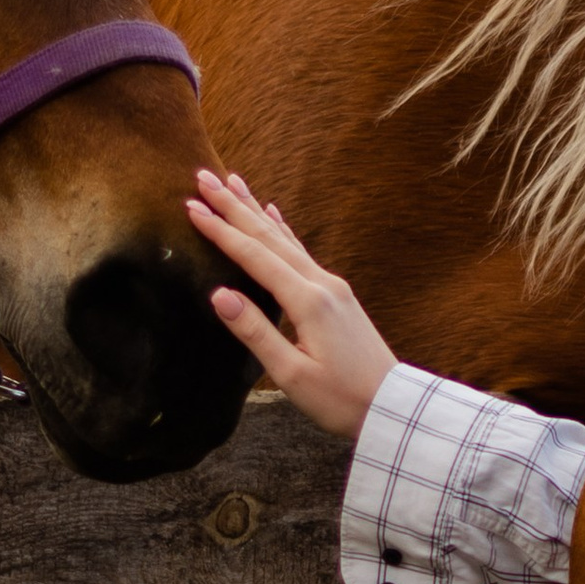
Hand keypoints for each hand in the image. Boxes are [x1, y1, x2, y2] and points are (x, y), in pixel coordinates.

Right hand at [188, 167, 394, 437]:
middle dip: (234, 206)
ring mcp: (333, 287)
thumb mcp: (292, 374)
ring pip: (286, 239)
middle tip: (203, 177)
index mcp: (308, 301)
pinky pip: (301, 252)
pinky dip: (282, 230)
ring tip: (233, 182)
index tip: (191, 206)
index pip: (255, 256)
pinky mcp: (337, 296)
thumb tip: (219, 293)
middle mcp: (322, 284)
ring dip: (256, 210)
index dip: (221, 230)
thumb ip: (256, 332)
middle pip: (269, 237)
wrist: (393, 406)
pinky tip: (274, 215)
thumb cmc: (342, 399)